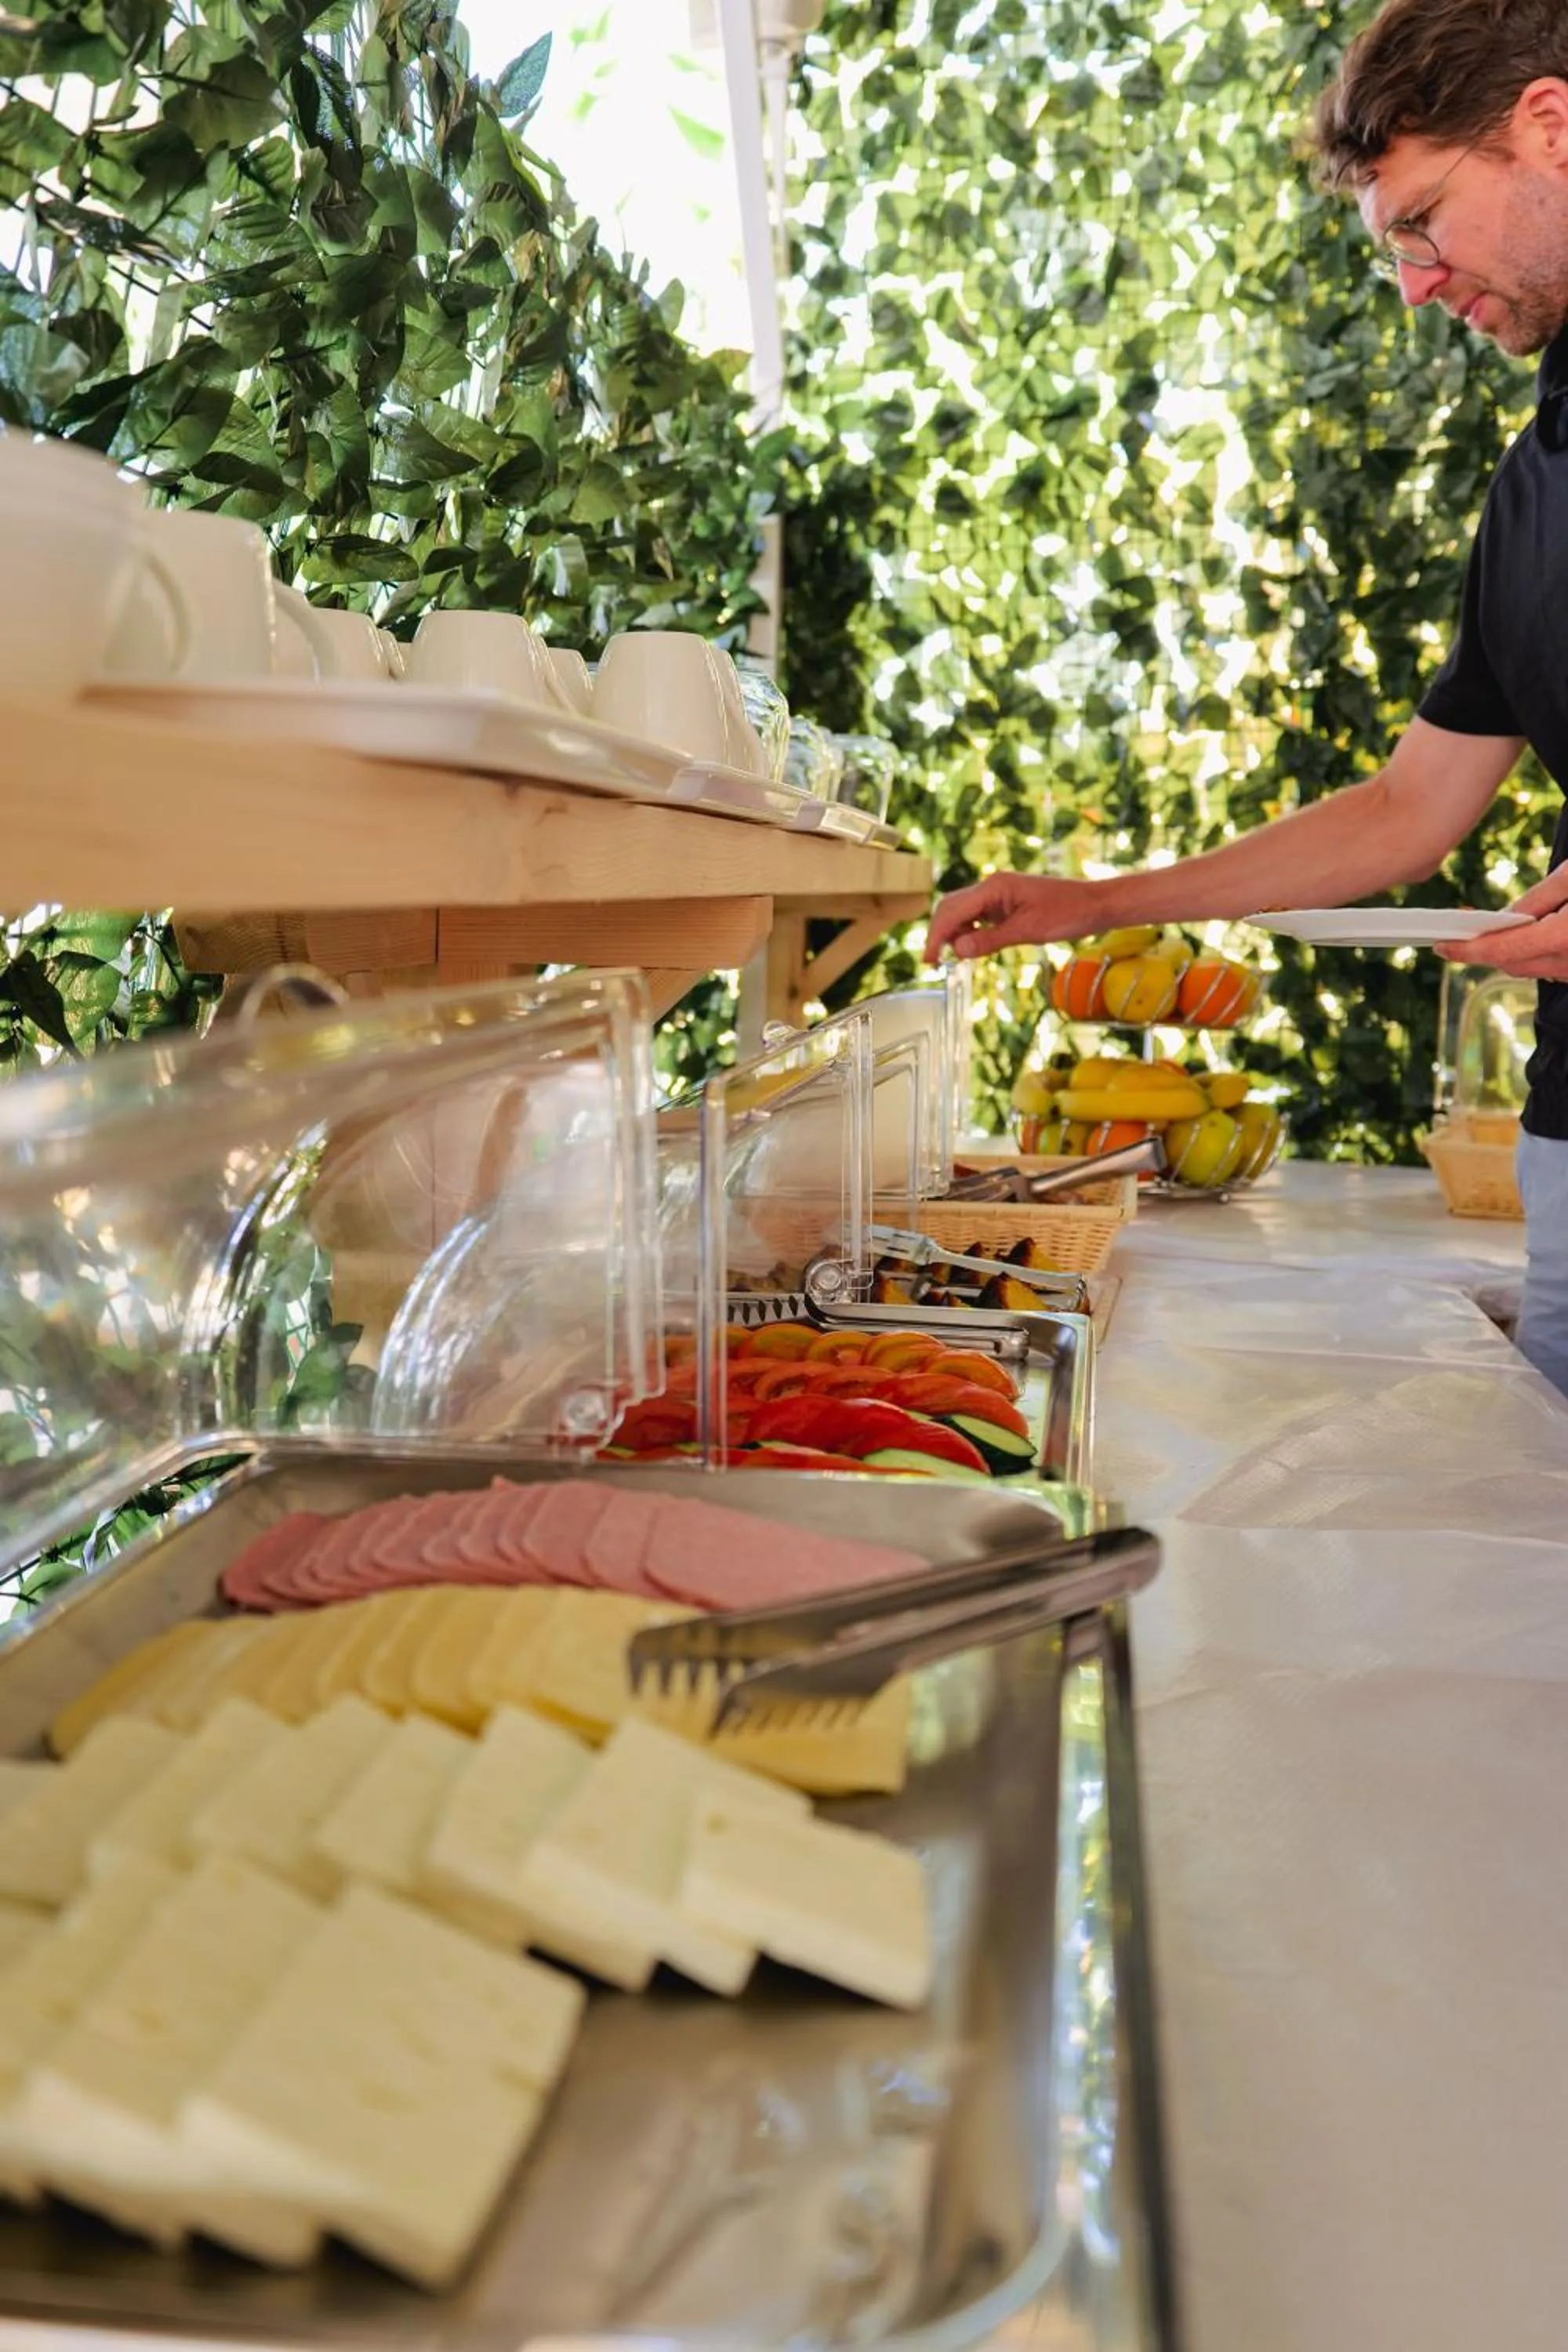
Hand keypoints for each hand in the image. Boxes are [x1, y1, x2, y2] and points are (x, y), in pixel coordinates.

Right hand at [924, 873, 1112, 963]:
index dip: (937, 936)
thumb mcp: (1028, 931)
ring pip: (962, 911)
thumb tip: (957, 951)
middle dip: (939, 933)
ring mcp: (999, 894)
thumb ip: (990, 940)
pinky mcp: (1007, 903)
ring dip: (953, 933)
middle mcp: (993, 886)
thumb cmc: (1068, 914)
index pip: (954, 911)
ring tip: (950, 958)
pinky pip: (978, 915)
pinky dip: (969, 931)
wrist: (1096, 904)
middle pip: (951, 907)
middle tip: (933, 962)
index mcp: (995, 887)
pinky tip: (970, 947)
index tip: (929, 960)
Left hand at [1437, 902, 1567, 977]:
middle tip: (1463, 928)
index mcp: (1564, 937)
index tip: (1442, 946)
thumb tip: (1503, 917)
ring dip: (1509, 951)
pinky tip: (1525, 934)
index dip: (1467, 950)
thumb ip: (1535, 898)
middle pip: (1511, 964)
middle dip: (1484, 949)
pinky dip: (1531, 953)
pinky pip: (1548, 966)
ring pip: (1529, 967)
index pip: (1502, 951)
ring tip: (1492, 928)